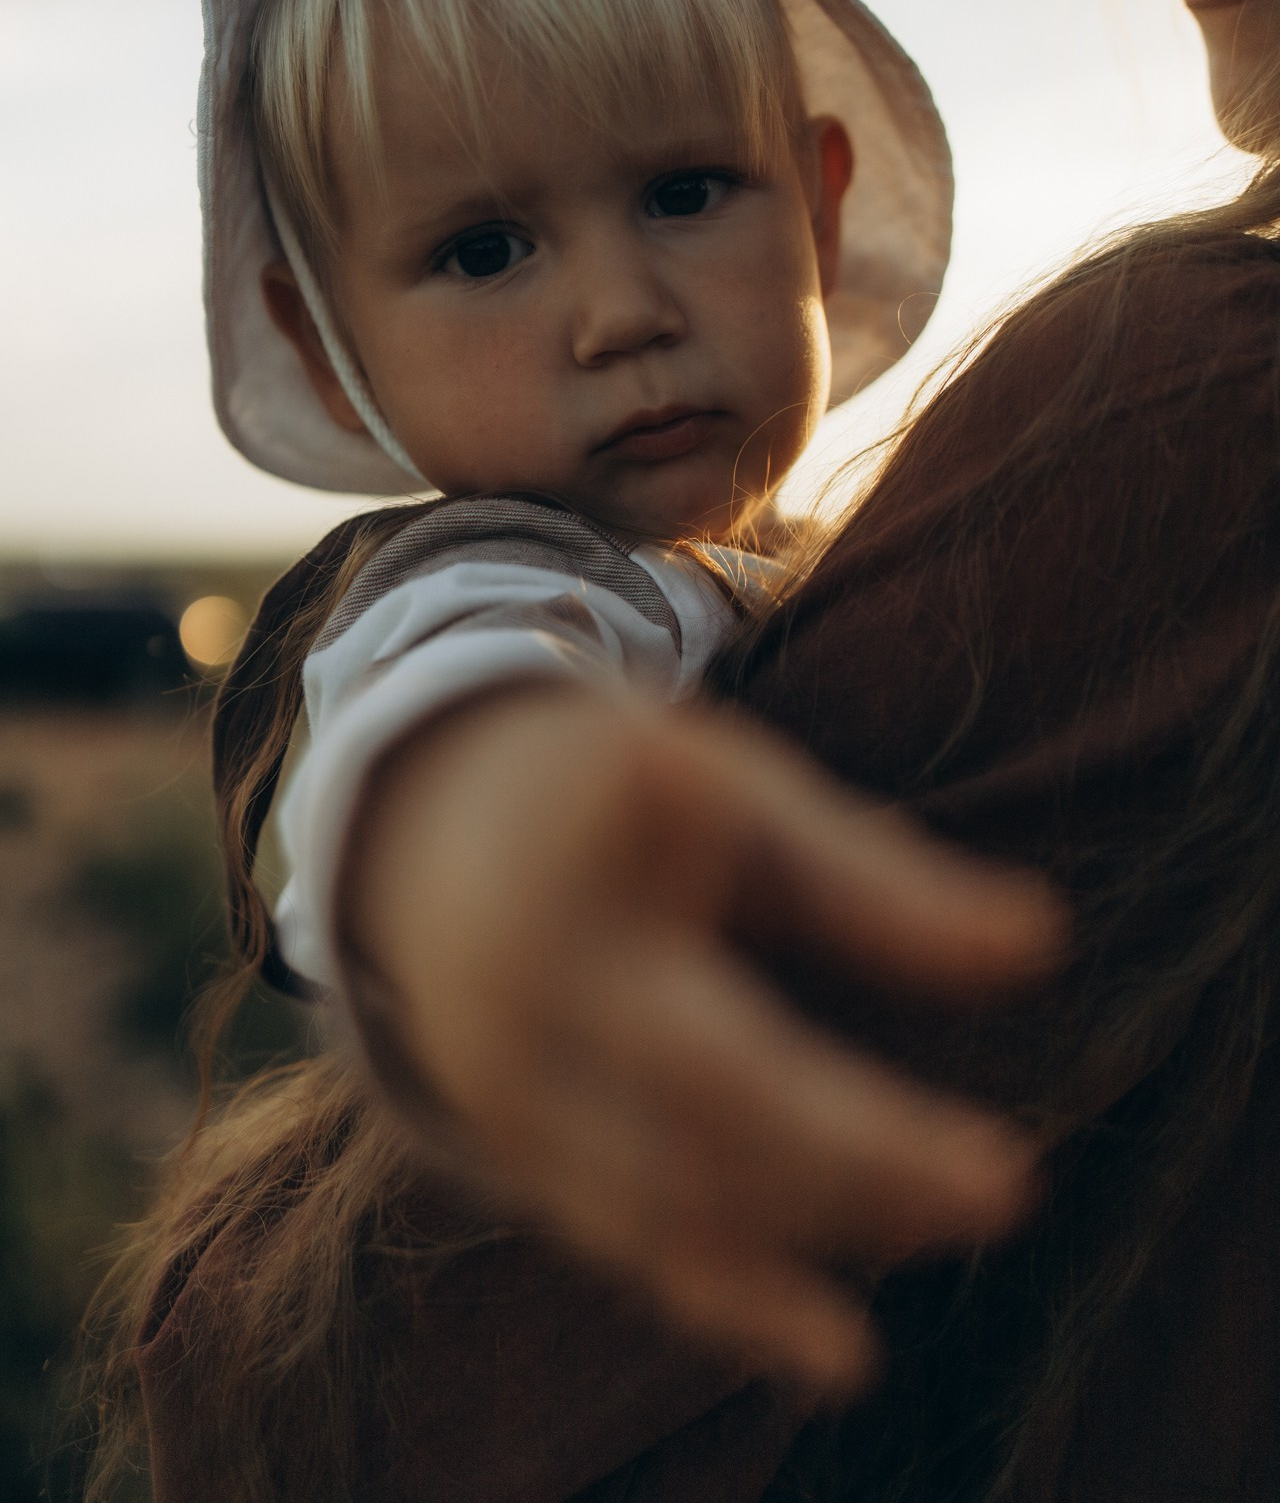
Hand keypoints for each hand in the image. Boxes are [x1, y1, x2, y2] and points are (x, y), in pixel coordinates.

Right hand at [341, 683, 1065, 1390]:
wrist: (427, 829)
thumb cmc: (618, 792)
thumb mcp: (738, 792)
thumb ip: (875, 876)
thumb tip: (1044, 945)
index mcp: (591, 847)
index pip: (742, 947)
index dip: (865, 1009)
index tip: (1014, 1044)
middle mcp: (533, 976)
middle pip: (706, 1097)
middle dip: (860, 1156)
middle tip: (1006, 1186)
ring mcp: (506, 1077)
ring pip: (668, 1190)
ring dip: (822, 1223)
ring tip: (962, 1216)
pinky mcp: (511, 1149)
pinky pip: (626, 1241)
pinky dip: (737, 1304)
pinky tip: (845, 1354)